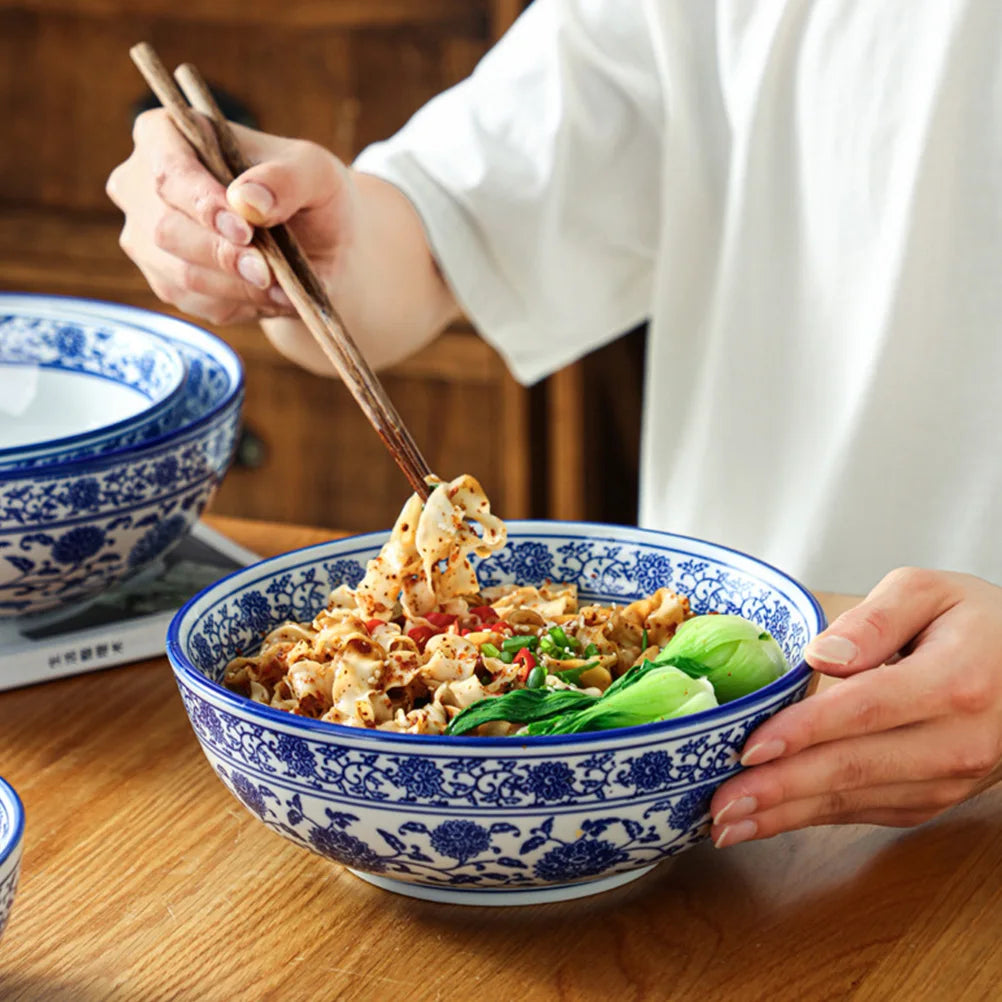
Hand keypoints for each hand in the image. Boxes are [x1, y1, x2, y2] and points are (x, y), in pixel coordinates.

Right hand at [106, 109, 457, 373]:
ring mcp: (152, 238)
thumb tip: (247, 198)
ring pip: (176, 276)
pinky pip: (193, 306)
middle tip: (274, 276)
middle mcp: (148, 185)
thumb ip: (290, 177)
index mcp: (176, 139)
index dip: (199, 200)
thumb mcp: (324, 179)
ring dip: (236, 291)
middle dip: (225, 259)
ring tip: (280, 285)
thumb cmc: (326, 205)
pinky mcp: (172, 283)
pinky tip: (265, 298)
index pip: (164, 162)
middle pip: (163, 228)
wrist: (334, 255)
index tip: (246, 230)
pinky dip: (235, 309)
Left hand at [710, 567, 1001, 847]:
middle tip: (718, 803)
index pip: (866, 710)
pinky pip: (867, 813)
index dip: (804, 732)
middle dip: (779, 790)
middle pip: (854, 768)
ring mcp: (949, 780)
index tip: (749, 748)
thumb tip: (822, 655)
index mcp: (954, 683)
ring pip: (856, 802)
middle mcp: (957, 742)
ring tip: (726, 822)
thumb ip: (874, 619)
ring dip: (786, 816)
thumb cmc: (975, 624)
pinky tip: (769, 820)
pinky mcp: (935, 799)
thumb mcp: (929, 592)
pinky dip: (813, 819)